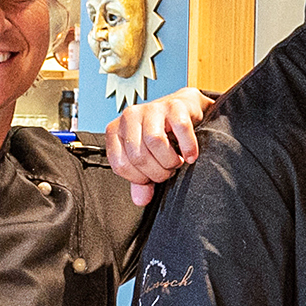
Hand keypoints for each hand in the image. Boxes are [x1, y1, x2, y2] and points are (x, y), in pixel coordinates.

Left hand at [103, 87, 214, 204]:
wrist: (183, 109)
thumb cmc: (161, 135)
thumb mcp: (146, 159)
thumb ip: (141, 180)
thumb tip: (141, 200)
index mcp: (116, 131)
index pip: (120, 165)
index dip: (139, 178)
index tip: (151, 177)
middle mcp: (129, 117)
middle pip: (138, 156)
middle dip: (157, 172)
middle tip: (167, 170)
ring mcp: (151, 108)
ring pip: (156, 141)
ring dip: (170, 160)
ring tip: (177, 162)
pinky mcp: (174, 105)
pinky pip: (180, 128)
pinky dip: (188, 147)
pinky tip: (190, 155)